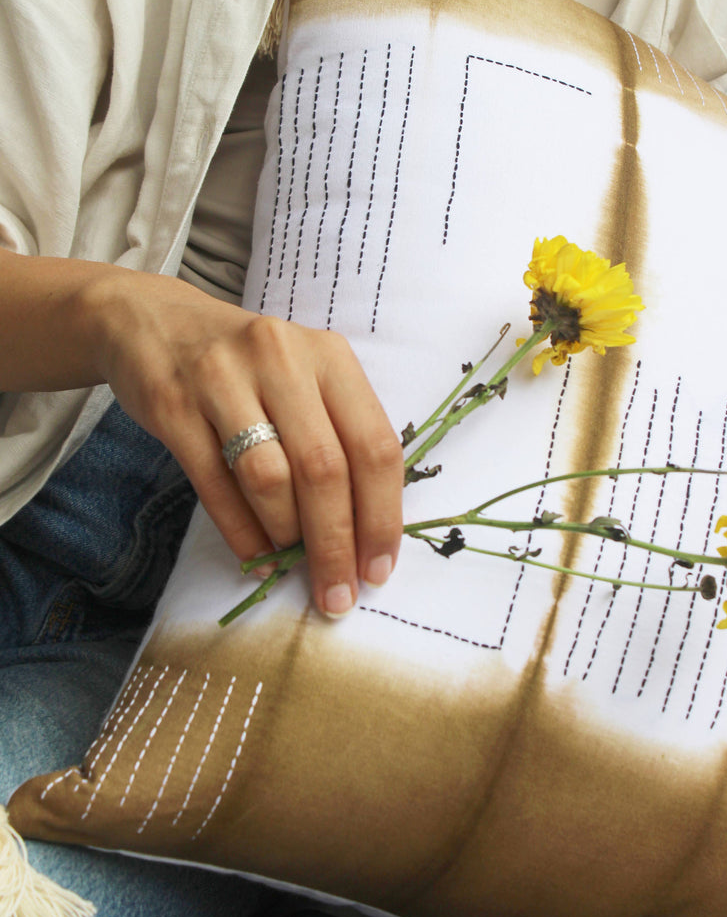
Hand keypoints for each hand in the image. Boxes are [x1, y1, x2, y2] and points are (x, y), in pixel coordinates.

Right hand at [92, 270, 403, 616]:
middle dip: (336, 544)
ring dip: (287, 539)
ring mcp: (222, 379)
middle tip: (339, 593)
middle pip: (323, 469)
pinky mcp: (173, 405)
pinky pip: (215, 485)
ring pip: (269, 479)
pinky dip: (241, 533)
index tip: (380, 569)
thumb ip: (338, 436)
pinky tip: (256, 558)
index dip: (383, 516)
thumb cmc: (249, 366)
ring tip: (293, 569)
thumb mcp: (305, 377)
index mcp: (329, 355)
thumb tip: (366, 534)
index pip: (374, 445)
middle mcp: (280, 359)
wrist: (154, 323)